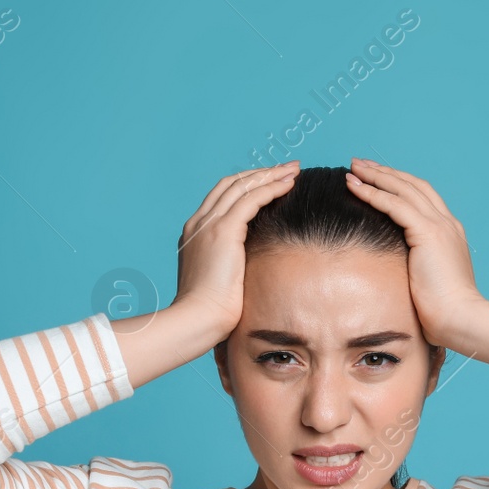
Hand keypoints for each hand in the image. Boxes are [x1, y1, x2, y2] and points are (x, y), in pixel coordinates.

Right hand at [172, 160, 298, 337]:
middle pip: (232, 185)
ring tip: (293, 170)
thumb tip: (246, 273)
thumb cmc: (208, 313)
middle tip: (286, 168)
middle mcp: (199, 223)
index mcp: (194, 234)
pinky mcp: (223, 231)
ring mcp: (209, 225)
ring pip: (243, 186)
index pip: (222, 198)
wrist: (196, 319)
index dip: (247, 186)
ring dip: (270, 175)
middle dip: (260, 173)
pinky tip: (288, 185)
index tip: (269, 183)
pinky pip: (252, 199)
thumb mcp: (217, 283)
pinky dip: (271, 188)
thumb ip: (227, 268)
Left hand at [344, 157, 484, 345]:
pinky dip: (373, 194)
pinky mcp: (429, 233)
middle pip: (412, 185)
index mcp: (449, 233)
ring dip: (376, 176)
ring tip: (352, 168)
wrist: (460, 319)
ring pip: (403, 189)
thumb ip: (416, 266)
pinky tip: (355, 187)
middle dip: (385, 173)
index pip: (421, 197)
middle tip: (359, 164)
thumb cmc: (444, 311)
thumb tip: (396, 269)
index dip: (398, 185)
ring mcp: (440, 226)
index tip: (376, 179)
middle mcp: (447, 223)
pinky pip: (395, 205)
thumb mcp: (428, 280)